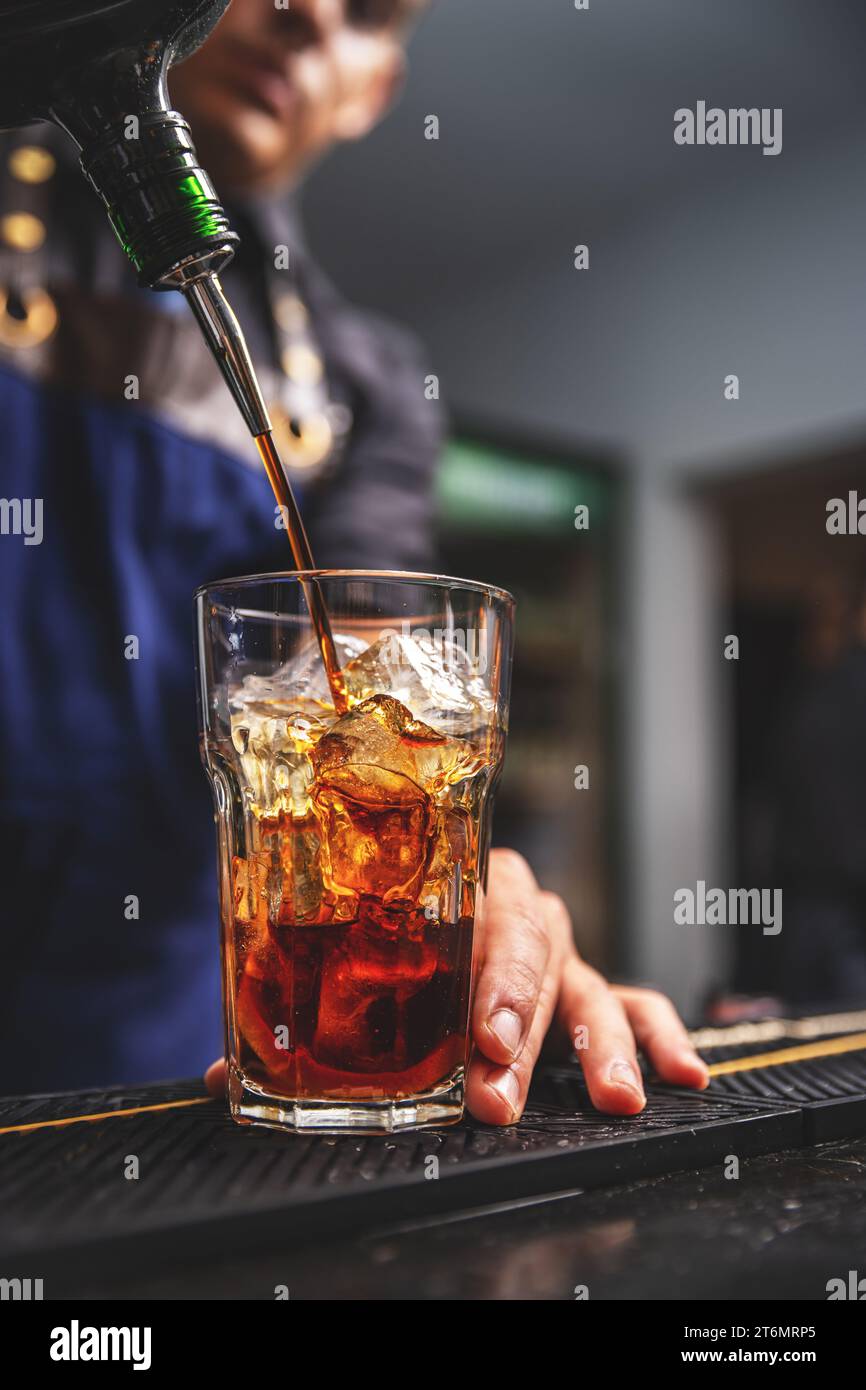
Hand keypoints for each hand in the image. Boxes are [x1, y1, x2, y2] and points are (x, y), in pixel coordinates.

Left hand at [204, 847, 708, 1121]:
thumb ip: (292, 1020)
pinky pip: (636, 1001)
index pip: (481, 922)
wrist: (430, 914)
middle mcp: (515, 908)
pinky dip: (660, 1034)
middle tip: (501, 1093)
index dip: (487, 983)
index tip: (483, 1043)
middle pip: (532, 958)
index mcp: (455, 885)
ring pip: (591, 983)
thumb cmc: (387, 945)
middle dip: (521, 1030)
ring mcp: (558, 949)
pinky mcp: (588, 986)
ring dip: (599, 1046)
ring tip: (616, 1099)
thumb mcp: (342, 975)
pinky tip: (682, 1074)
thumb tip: (218, 1076)